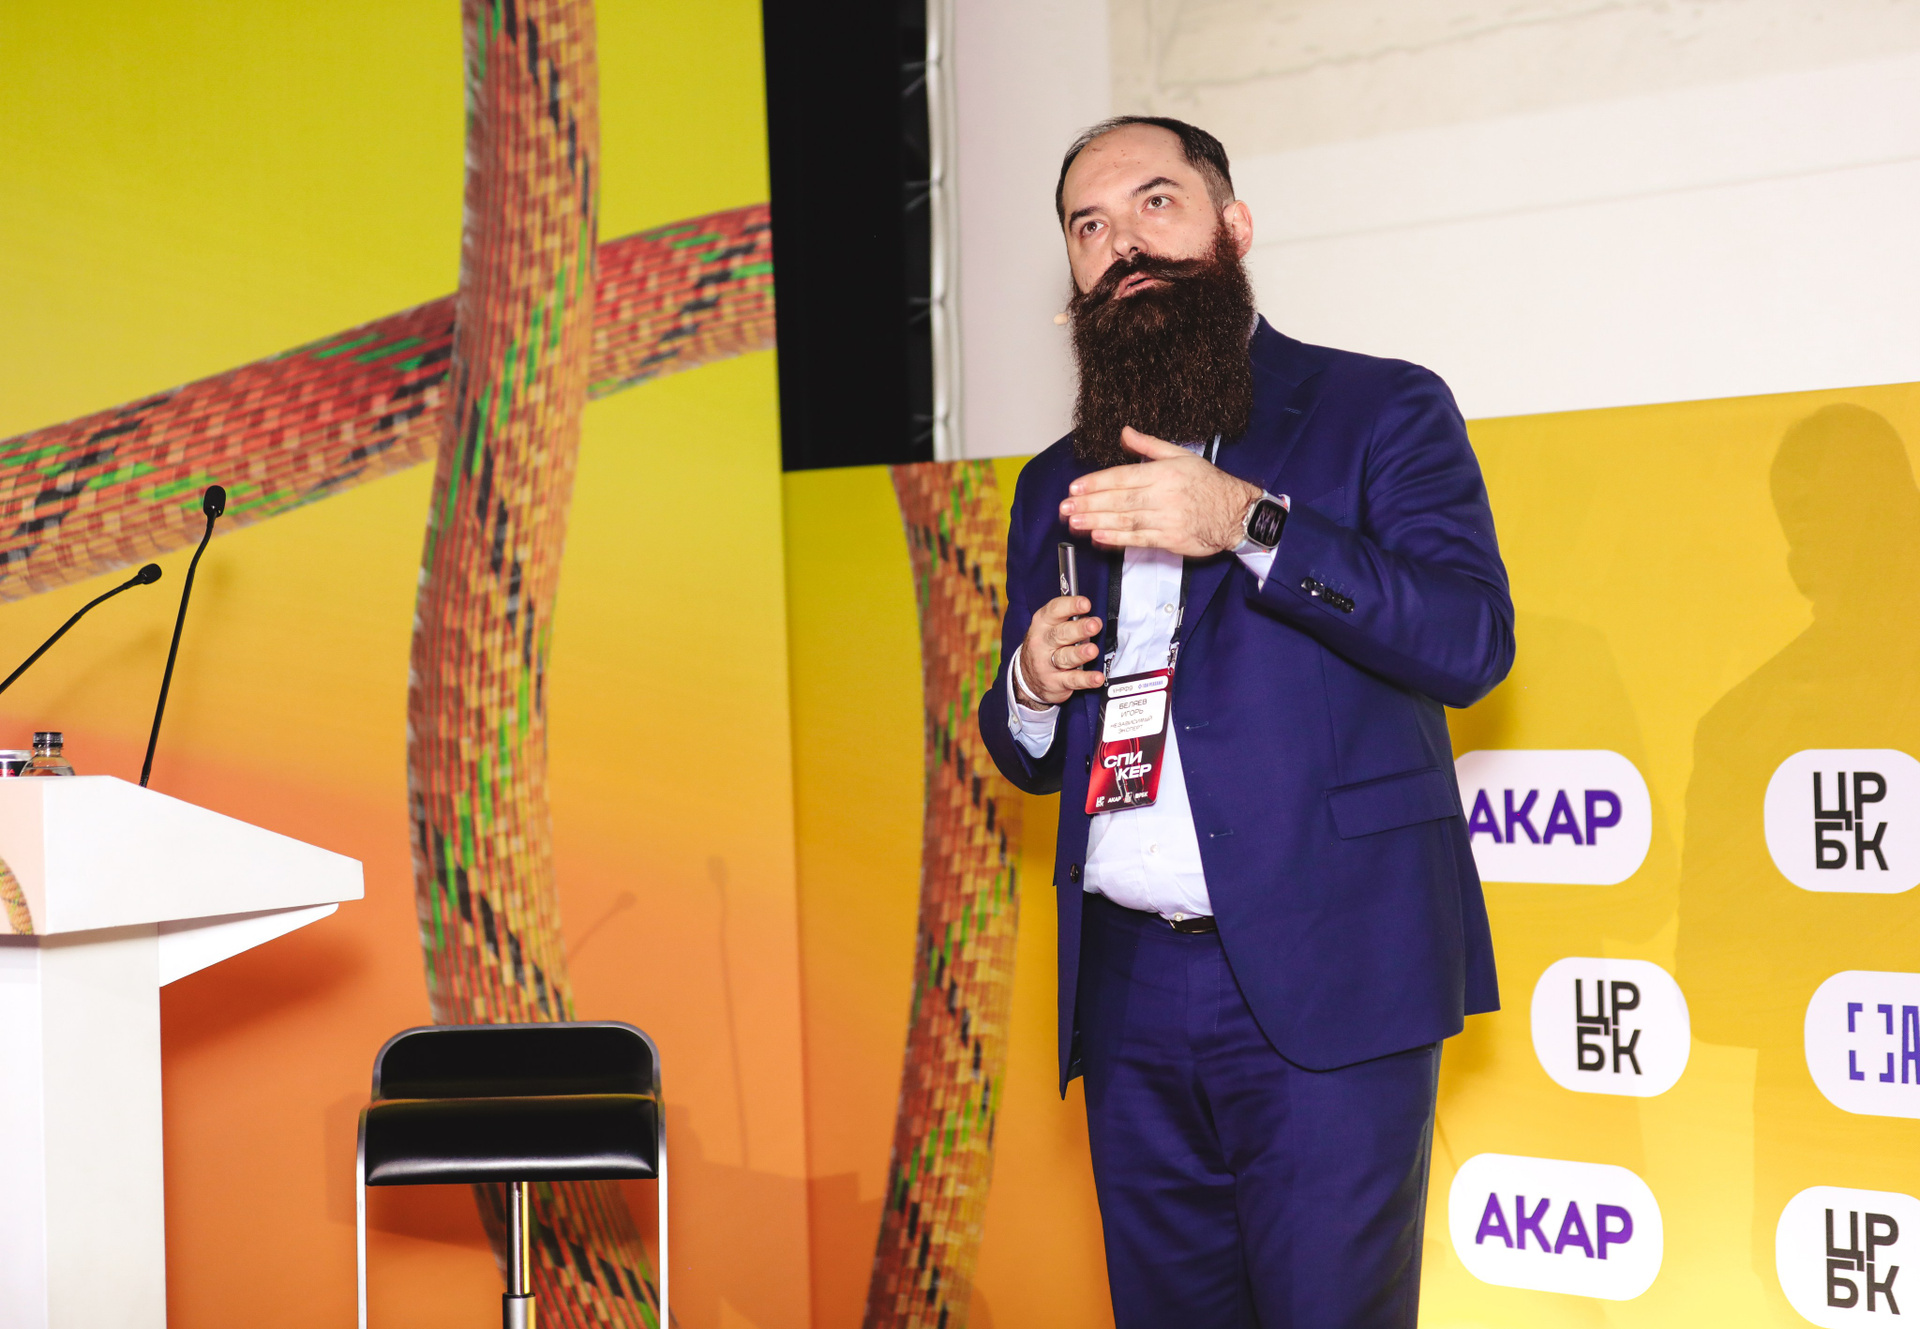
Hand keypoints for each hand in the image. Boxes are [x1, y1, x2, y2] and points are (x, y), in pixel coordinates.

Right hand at [1017, 595, 1104, 705]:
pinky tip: (1097, 677)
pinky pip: (1072, 680)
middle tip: (1094, 625)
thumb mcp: (1049, 628)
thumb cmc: (1045, 646)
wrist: (1026, 677)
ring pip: (1065, 657)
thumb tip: (1093, 616)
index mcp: (1042, 624)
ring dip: (1080, 653)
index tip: (1085, 604)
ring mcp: (1047, 664)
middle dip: (1079, 629)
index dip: (1071, 605)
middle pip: (1060, 634)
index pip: (1055, 611)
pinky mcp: (1055, 682)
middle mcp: (1042, 643)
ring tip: (1092, 650)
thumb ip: (1069, 620)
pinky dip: (1086, 679)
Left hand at [1060, 427, 1261, 556]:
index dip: (1095, 483)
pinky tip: (1099, 537)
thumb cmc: (1210, 483)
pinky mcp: (1170, 539)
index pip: (1122, 477)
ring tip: (1075, 523)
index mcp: (1164, 472)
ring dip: (1097, 522)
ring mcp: (1166, 519)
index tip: (1074, 488)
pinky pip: (1139, 539)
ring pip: (1125, 520)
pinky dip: (1117, 539)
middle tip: (1065, 508)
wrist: (1236, 513)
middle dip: (1089, 504)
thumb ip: (1149, 445)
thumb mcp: (1181, 455)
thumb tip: (1125, 432)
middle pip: (1119, 500)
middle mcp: (1163, 495)